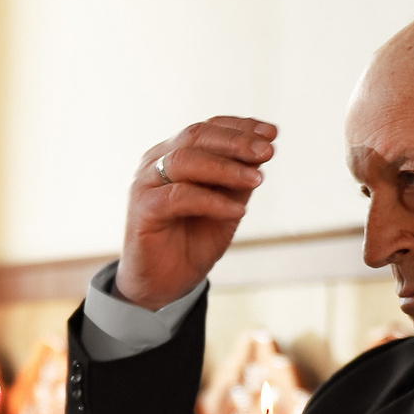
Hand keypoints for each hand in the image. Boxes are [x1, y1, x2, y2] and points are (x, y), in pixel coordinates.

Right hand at [116, 117, 276, 307]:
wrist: (165, 286)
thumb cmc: (192, 243)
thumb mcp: (226, 208)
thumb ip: (238, 182)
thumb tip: (263, 153)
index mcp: (174, 155)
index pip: (207, 129)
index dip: (240, 127)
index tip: (271, 133)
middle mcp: (156, 163)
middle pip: (196, 136)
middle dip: (236, 142)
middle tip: (267, 151)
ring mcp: (146, 184)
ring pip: (186, 160)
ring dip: (226, 168)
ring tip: (257, 179)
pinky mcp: (143, 209)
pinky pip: (180, 196)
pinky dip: (212, 201)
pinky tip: (237, 210)